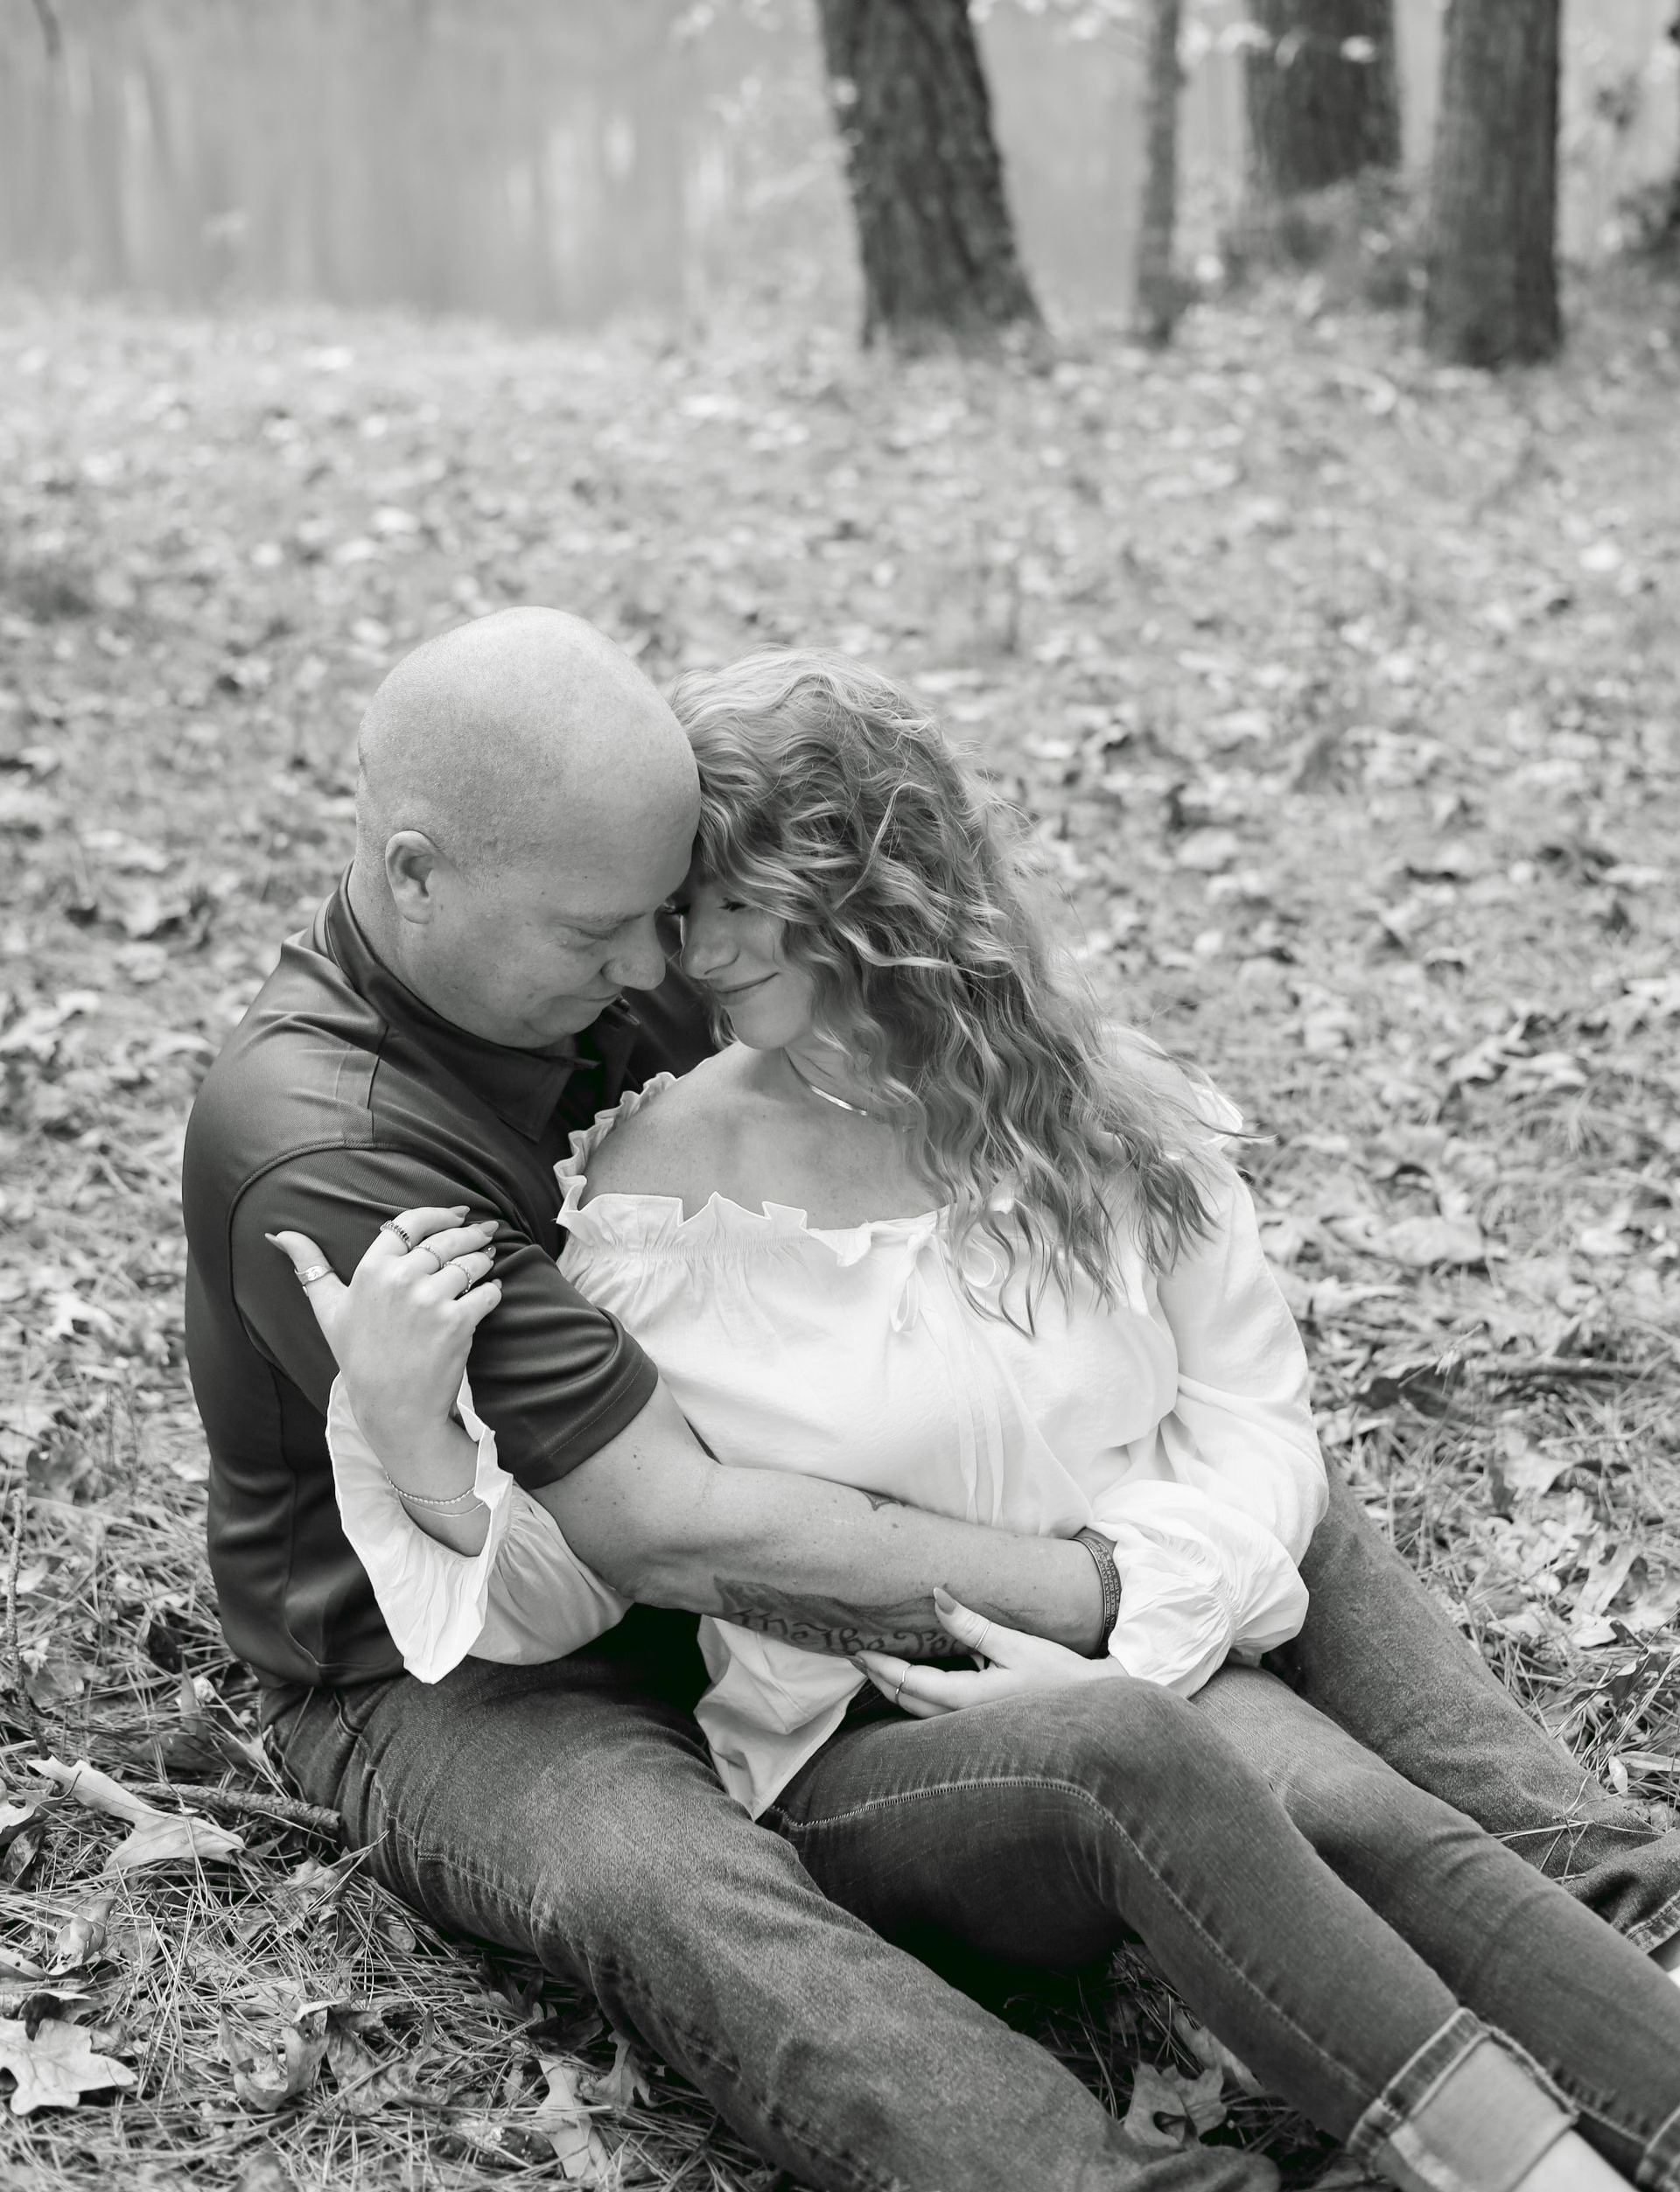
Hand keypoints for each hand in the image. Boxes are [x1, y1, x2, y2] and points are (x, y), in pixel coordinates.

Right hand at [267, 1206, 501, 1450]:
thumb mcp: (328, 1309)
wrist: (391, 1406)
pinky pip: (487, 1292)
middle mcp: (401, 1279)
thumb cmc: (358, 1356)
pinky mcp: (457, 1321)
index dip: (440, 1214)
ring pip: (470, 1263)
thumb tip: (278, 1234)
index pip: (410, 1223)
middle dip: (471, 1234)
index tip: (458, 1214)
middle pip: (447, 1240)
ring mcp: (431, 1299)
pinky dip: (493, 1289)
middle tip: (486, 1232)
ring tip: (488, 1260)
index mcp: (372, 1269)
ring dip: (483, 1259)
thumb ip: (309, 1267)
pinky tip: (492, 1289)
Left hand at [855, 1586, 1111, 1717]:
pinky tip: (913, 1686)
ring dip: (895, 1690)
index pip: (909, 1683)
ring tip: (877, 1670)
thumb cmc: (1058, 1675)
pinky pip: (934, 1717)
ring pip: (919, 1714)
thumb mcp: (1015, 1643)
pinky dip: (915, 1699)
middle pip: (907, 1702)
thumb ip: (971, 1624)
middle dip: (879, 1679)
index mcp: (967, 1699)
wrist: (1094, 1710)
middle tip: (858, 1657)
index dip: (881, 1667)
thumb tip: (935, 1596)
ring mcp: (972, 1729)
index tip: (858, 1651)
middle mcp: (963, 1720)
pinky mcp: (981, 1728)